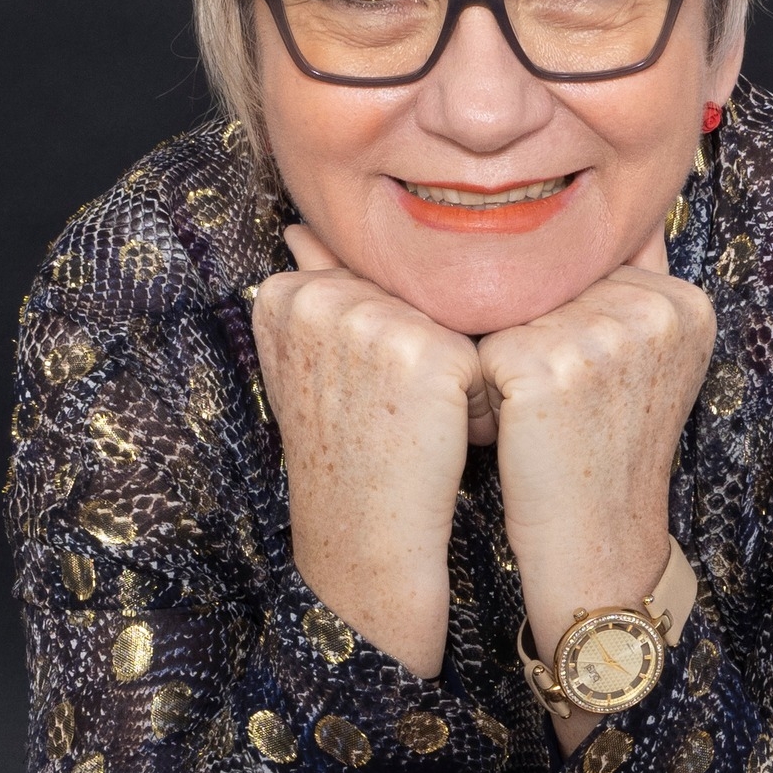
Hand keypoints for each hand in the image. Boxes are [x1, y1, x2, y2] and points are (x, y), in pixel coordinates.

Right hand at [251, 223, 481, 677]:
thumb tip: (299, 226)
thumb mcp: (316, 368)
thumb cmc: (348, 461)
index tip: (364, 399)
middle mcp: (319, 296)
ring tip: (420, 428)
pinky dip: (484, 398)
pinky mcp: (428, 351)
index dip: (389, 344)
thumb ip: (316, 289)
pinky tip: (446, 438)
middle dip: (427, 353)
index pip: (377, 286)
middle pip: (418, 297)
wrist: (365, 546)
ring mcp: (373, 321)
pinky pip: (488, 352)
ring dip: (460, 374)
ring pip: (458, 321)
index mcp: (284, 295)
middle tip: (397, 418)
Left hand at [475, 226, 716, 751]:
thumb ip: (614, 290)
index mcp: (682, 299)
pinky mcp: (545, 363)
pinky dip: (472, 389)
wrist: (596, 555)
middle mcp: (652, 305)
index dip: (557, 325)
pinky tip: (508, 434)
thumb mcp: (632, 368)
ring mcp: (601, 331)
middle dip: (523, 338)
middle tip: (548, 412)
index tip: (577, 389)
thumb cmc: (600, 460)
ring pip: (500, 312)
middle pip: (540, 285)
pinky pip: (471, 346)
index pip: (583, 269)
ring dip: (493, 362)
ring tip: (530, 424)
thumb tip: (551, 211)